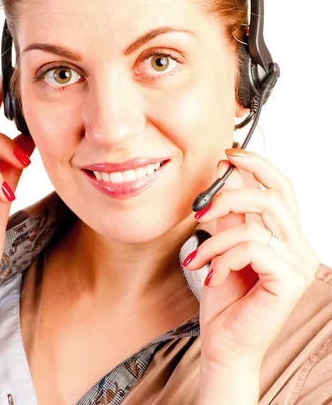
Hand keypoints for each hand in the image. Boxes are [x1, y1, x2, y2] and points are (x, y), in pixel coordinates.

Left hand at [183, 148, 319, 369]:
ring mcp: (299, 264)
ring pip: (256, 224)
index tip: (228, 155)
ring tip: (199, 257)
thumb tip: (225, 172)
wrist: (224, 345)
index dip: (257, 165)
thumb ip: (230, 213)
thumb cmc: (225, 298)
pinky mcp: (290, 280)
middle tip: (201, 209)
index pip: (281, 187)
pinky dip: (223, 257)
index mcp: (288, 236)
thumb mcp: (223, 244)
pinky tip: (213, 274)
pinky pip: (251, 248)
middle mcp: (300, 247)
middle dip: (230, 196)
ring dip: (216, 238)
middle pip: (272, 197)